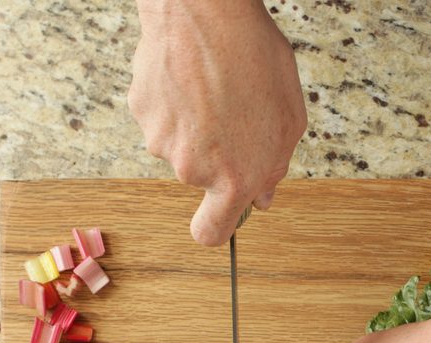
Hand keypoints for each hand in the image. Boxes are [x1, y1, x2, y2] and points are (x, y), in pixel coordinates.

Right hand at [130, 0, 306, 245]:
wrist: (206, 12)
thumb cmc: (254, 59)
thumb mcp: (289, 119)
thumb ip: (274, 166)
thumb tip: (263, 195)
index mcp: (234, 179)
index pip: (212, 232)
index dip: (217, 227)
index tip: (222, 217)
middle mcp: (193, 169)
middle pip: (203, 178)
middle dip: (219, 155)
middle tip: (237, 115)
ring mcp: (162, 142)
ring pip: (182, 146)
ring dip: (198, 126)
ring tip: (216, 88)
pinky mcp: (142, 112)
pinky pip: (163, 119)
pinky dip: (176, 103)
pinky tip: (192, 76)